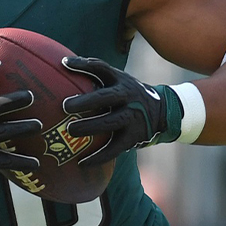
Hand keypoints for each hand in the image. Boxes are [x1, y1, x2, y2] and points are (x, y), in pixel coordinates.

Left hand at [61, 56, 181, 166]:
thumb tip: (61, 63)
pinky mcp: (134, 138)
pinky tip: (81, 163)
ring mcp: (133, 118)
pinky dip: (98, 157)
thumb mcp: (118, 80)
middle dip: (86, 101)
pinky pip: (114, 149)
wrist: (164, 112)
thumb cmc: (127, 94)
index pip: (102, 68)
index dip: (84, 64)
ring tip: (70, 131)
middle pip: (107, 97)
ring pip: (110, 123)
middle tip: (65, 106)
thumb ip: (95, 74)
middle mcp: (129, 97)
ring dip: (90, 127)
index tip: (64, 64)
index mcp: (121, 81)